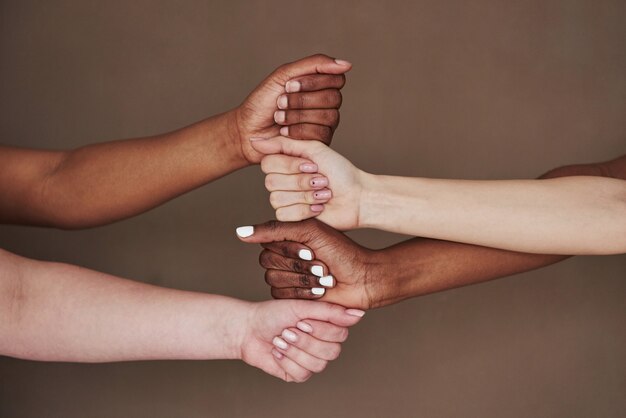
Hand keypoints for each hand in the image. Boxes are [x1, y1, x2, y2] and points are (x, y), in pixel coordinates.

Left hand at [233, 54, 351, 163]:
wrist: (247, 130)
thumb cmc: (263, 103)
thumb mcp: (284, 75)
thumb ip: (314, 65)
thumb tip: (346, 64)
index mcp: (321, 85)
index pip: (336, 79)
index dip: (313, 82)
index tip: (288, 85)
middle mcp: (327, 104)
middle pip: (333, 98)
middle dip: (302, 100)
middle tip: (280, 102)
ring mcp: (326, 124)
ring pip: (328, 116)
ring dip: (297, 115)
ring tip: (279, 118)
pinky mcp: (321, 142)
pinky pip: (321, 133)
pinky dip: (298, 131)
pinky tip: (284, 132)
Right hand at [235, 219, 379, 309]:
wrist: (362, 278)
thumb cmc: (341, 251)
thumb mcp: (310, 232)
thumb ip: (274, 229)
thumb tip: (240, 232)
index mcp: (286, 238)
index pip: (267, 244)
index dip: (289, 249)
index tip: (312, 249)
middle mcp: (283, 257)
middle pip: (268, 263)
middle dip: (298, 265)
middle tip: (322, 265)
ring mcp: (287, 277)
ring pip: (274, 280)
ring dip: (303, 279)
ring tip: (324, 278)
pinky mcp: (291, 298)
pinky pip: (281, 296)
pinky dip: (303, 293)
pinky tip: (321, 291)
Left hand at [239, 298, 364, 381]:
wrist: (247, 329)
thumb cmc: (273, 314)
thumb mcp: (302, 308)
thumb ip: (331, 312)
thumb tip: (359, 314)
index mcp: (326, 326)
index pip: (341, 335)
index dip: (321, 330)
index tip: (302, 320)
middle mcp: (322, 343)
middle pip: (332, 352)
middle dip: (306, 341)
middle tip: (288, 330)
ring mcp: (311, 360)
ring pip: (318, 365)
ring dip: (294, 351)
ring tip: (280, 339)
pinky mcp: (298, 374)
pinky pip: (302, 374)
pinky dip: (286, 361)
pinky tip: (277, 352)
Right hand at [250, 136, 365, 229]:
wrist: (357, 197)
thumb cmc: (340, 172)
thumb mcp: (314, 150)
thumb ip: (283, 144)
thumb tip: (254, 139)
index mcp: (285, 163)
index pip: (267, 163)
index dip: (289, 166)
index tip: (313, 165)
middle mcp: (282, 181)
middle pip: (271, 182)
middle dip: (301, 182)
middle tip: (322, 180)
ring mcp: (285, 200)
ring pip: (277, 199)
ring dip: (306, 195)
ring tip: (324, 194)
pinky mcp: (290, 219)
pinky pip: (283, 214)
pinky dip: (305, 210)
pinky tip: (319, 207)